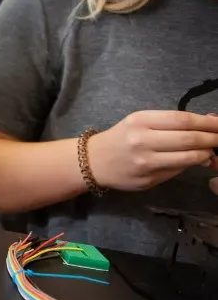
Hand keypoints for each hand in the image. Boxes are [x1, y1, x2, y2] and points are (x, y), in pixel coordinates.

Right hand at [87, 111, 217, 191]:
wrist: (93, 162)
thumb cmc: (120, 138)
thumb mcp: (140, 123)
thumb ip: (170, 124)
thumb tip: (208, 122)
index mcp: (140, 121)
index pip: (182, 120)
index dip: (207, 122)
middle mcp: (142, 141)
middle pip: (189, 138)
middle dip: (212, 138)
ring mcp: (145, 162)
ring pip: (188, 157)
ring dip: (206, 153)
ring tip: (212, 150)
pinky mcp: (148, 179)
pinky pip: (177, 170)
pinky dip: (191, 164)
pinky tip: (196, 160)